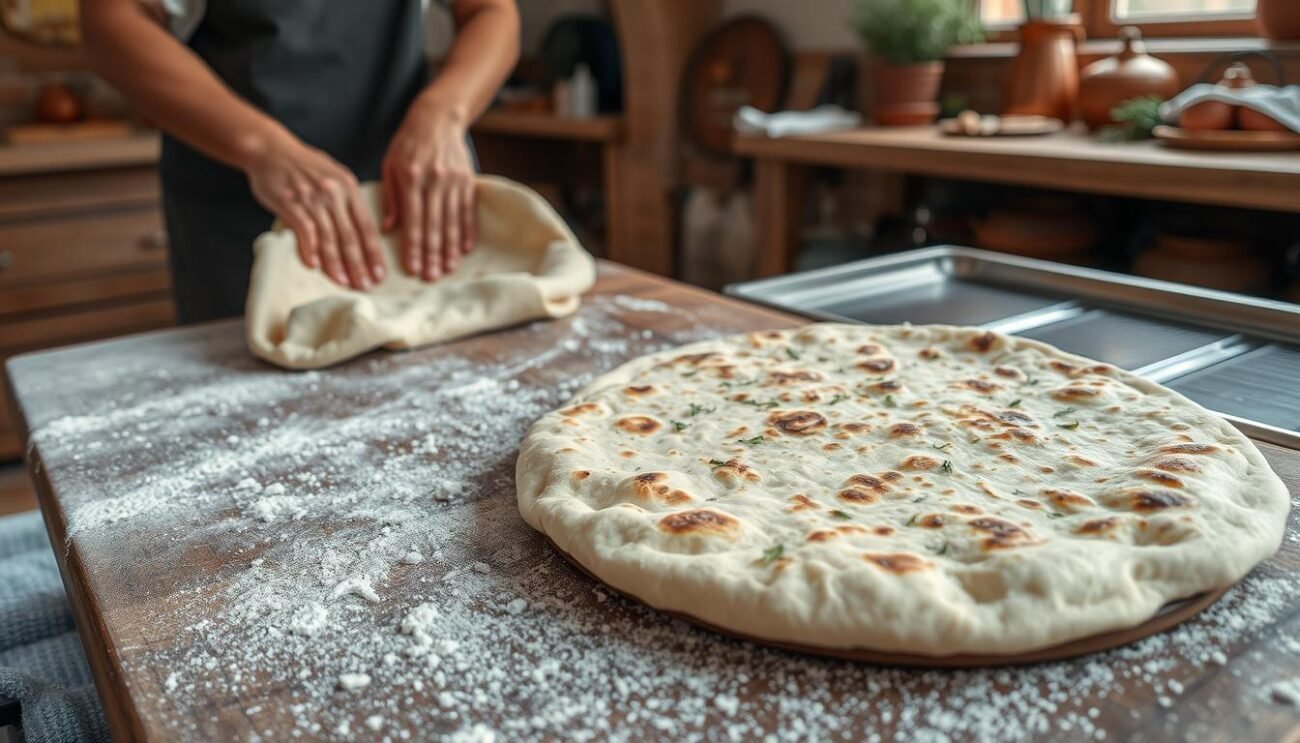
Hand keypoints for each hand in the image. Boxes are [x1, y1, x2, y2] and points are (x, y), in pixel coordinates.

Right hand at [244, 130, 384, 289]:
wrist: (269, 149)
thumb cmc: (302, 165)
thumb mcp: (333, 175)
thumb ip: (347, 200)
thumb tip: (360, 230)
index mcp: (348, 187)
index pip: (366, 226)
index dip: (373, 253)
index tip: (379, 273)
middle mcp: (334, 193)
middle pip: (350, 236)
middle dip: (359, 265)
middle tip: (365, 286)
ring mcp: (312, 199)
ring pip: (329, 238)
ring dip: (337, 264)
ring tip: (344, 282)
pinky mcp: (291, 203)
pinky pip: (305, 231)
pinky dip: (310, 250)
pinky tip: (315, 266)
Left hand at [381, 98, 476, 280]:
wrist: (437, 119)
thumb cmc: (408, 144)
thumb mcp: (390, 165)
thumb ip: (390, 197)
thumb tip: (388, 230)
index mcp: (411, 177)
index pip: (412, 220)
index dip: (413, 246)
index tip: (413, 268)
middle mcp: (434, 180)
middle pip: (434, 225)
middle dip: (432, 254)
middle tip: (431, 277)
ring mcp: (453, 180)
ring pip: (452, 221)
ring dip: (450, 248)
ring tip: (448, 269)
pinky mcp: (467, 180)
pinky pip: (467, 211)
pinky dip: (466, 231)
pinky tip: (464, 250)